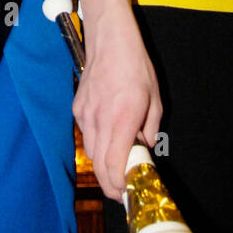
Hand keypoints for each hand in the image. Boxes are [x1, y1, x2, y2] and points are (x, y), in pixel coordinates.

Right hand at [73, 7, 161, 200]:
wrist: (109, 39)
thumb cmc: (135, 65)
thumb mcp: (155, 98)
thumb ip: (150, 128)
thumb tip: (144, 147)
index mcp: (122, 119)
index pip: (113, 165)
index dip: (119, 185)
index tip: (128, 192)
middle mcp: (99, 120)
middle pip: (98, 165)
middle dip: (110, 183)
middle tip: (122, 190)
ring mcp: (84, 114)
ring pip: (91, 153)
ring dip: (103, 165)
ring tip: (117, 168)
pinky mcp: (77, 108)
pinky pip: (87, 135)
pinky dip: (97, 144)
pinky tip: (108, 138)